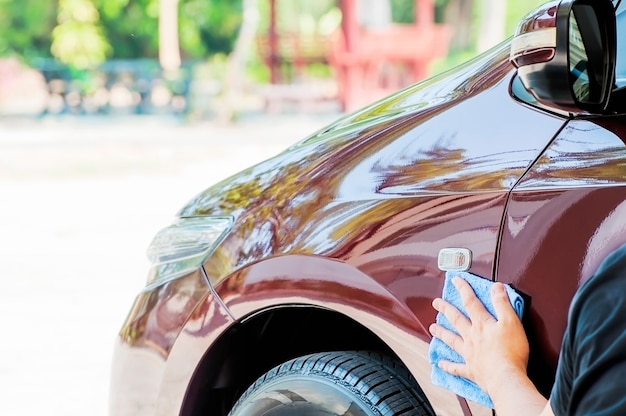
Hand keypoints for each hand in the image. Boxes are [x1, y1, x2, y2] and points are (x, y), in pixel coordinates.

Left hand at [429, 277, 529, 397]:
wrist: (506, 378)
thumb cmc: (511, 352)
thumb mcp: (511, 322)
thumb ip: (503, 303)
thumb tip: (496, 286)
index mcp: (482, 325)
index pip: (470, 302)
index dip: (463, 289)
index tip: (455, 281)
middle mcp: (472, 337)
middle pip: (456, 320)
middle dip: (445, 309)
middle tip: (436, 303)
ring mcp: (469, 354)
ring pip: (451, 340)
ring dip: (442, 333)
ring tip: (433, 328)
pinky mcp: (471, 370)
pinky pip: (456, 368)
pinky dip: (448, 365)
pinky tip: (440, 364)